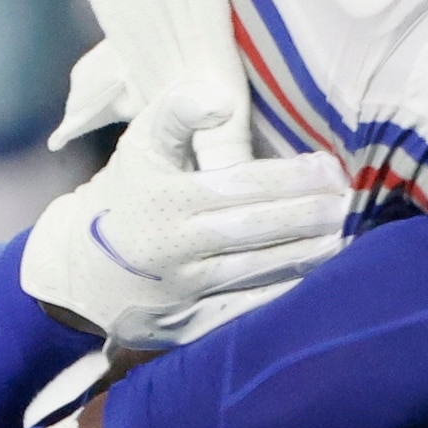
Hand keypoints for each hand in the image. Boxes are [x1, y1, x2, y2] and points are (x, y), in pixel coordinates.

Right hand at [17, 91, 353, 351]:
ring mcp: (183, 292)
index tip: (331, 168)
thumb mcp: (138, 146)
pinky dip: (284, 293)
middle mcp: (175, 249)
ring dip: (307, 253)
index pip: (242, 186)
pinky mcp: (189, 327)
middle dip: (310, 215)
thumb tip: (222, 100)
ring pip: (257, 272)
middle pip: (257, 231)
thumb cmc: (123, 196)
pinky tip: (316, 276)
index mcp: (165, 200)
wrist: (76, 271)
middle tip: (350, 201)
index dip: (292, 177)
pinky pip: (246, 311)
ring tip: (345, 233)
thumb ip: (176, 111)